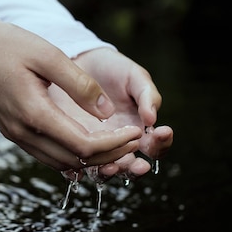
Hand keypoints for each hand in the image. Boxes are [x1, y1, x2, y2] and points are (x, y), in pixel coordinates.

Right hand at [0, 21, 142, 171]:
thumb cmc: (10, 46)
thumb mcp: (49, 55)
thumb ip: (80, 85)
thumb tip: (108, 113)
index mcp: (34, 113)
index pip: (83, 146)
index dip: (115, 144)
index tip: (136, 133)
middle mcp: (24, 133)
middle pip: (75, 160)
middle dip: (109, 155)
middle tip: (134, 141)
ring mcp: (17, 136)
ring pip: (61, 163)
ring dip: (92, 158)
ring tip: (117, 143)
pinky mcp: (15, 133)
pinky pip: (48, 155)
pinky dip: (72, 155)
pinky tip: (90, 143)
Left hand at [51, 47, 173, 180]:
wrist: (79, 60)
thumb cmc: (111, 69)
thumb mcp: (134, 76)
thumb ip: (147, 95)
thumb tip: (152, 119)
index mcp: (137, 129)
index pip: (156, 147)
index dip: (162, 144)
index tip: (162, 132)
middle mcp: (117, 143)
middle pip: (130, 167)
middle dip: (136, 169)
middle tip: (139, 164)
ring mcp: (93, 145)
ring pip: (104, 171)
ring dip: (111, 171)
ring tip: (112, 165)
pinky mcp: (69, 143)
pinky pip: (74, 164)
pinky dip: (79, 169)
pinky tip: (81, 166)